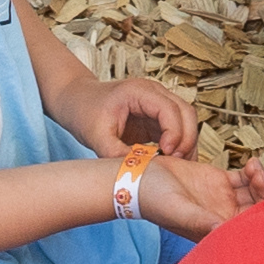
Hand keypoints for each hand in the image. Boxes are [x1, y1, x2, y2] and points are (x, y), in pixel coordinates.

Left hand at [59, 72, 202, 157]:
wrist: (76, 102)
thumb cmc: (84, 112)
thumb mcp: (95, 135)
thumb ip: (115, 153)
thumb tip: (137, 172)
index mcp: (140, 91)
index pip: (170, 109)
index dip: (175, 131)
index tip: (167, 153)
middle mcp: (154, 94)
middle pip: (186, 112)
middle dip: (186, 139)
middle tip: (177, 163)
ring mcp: (158, 105)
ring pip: (187, 122)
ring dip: (186, 144)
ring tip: (177, 168)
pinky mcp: (156, 119)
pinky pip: (177, 131)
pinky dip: (178, 147)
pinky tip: (172, 164)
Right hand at [129, 149, 263, 239]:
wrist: (138, 178)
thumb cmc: (152, 199)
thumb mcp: (177, 210)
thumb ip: (199, 220)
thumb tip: (220, 230)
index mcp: (215, 231)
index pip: (249, 228)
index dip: (263, 215)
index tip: (262, 196)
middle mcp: (223, 217)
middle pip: (258, 210)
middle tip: (260, 176)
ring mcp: (223, 199)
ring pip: (255, 193)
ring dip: (261, 180)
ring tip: (253, 167)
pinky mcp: (220, 181)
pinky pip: (245, 178)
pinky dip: (253, 171)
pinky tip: (251, 163)